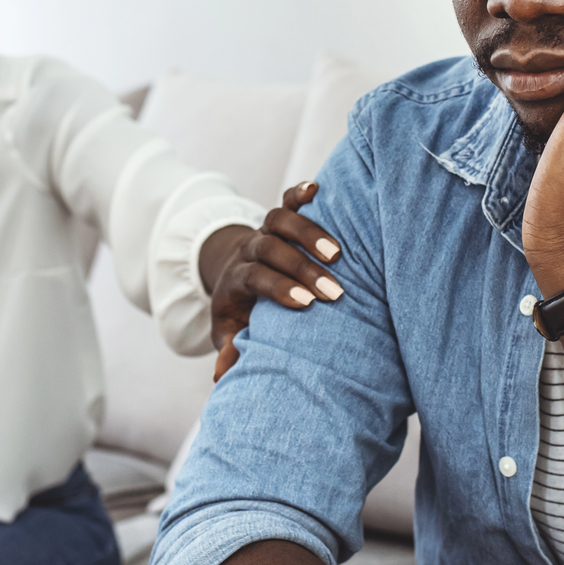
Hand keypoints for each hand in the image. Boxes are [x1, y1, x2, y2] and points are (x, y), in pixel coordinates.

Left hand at [201, 182, 342, 380]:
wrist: (233, 275)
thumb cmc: (238, 310)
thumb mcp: (230, 332)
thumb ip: (230, 349)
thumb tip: (225, 376)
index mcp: (236, 279)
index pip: (254, 277)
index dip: (278, 287)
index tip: (306, 302)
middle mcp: (249, 250)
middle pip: (270, 249)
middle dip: (302, 268)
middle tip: (334, 290)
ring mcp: (264, 231)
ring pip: (279, 220)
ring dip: (308, 232)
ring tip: (338, 253)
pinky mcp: (279, 219)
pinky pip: (286, 200)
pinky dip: (300, 193)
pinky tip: (318, 189)